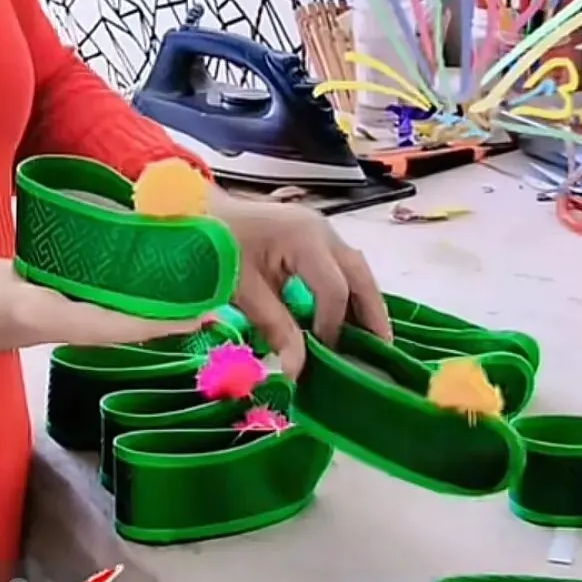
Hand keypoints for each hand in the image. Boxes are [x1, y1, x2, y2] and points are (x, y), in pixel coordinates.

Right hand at [0, 258, 202, 354]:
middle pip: (117, 320)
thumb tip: (42, 303)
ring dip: (137, 299)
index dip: (156, 323)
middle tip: (204, 295)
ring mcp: (35, 312)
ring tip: (174, 279)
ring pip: (99, 307)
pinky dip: (103, 281)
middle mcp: (47, 322)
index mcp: (43, 322)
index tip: (197, 315)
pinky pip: (74, 291)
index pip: (113, 326)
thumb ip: (12, 303)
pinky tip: (116, 263)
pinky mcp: (21, 296)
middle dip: (159, 313)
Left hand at [208, 190, 390, 378]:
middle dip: (373, 312)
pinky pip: (340, 265)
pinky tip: (347, 319)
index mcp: (304, 238)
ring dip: (364, 302)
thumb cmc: (217, 244)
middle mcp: (321, 230)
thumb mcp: (242, 288)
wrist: (198, 210)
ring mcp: (319, 230)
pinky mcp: (311, 235)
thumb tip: (297, 371)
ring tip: (372, 340)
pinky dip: (348, 292)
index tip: (325, 356)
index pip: (334, 290)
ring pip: (355, 269)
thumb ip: (273, 327)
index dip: (334, 326)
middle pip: (360, 274)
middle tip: (383, 351)